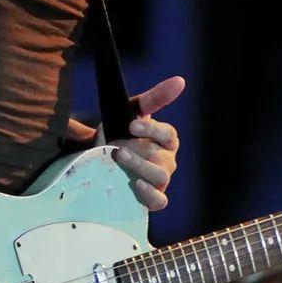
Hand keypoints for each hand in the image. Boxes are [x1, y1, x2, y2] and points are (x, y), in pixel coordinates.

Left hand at [65, 76, 184, 211]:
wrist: (101, 156)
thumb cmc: (122, 130)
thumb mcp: (132, 111)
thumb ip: (154, 98)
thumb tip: (180, 81)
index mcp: (167, 139)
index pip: (168, 135)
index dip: (151, 130)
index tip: (132, 124)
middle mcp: (167, 159)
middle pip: (161, 157)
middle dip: (137, 151)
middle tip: (118, 147)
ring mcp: (161, 180)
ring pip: (160, 177)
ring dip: (139, 167)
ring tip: (120, 159)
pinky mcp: (153, 198)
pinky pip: (159, 201)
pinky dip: (149, 195)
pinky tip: (136, 185)